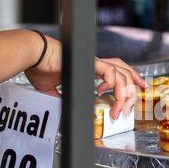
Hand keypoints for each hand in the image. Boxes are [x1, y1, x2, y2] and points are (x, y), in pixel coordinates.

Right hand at [24, 34, 144, 118]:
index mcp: (88, 67)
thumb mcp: (52, 89)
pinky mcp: (90, 62)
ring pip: (121, 75)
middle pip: (124, 71)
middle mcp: (94, 63)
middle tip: (133, 104)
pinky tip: (106, 95)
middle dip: (134, 86)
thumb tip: (63, 108)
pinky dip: (114, 85)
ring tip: (119, 110)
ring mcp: (94, 62)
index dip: (128, 79)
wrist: (33, 57)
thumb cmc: (39, 68)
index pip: (115, 71)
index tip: (135, 89)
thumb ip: (60, 97)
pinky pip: (110, 73)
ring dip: (123, 94)